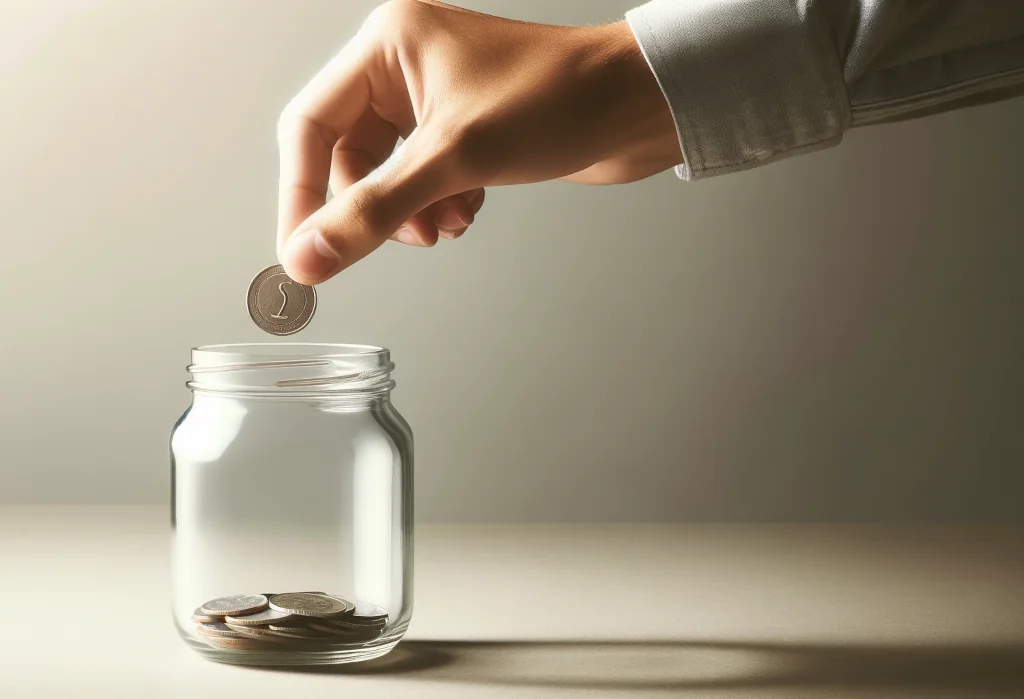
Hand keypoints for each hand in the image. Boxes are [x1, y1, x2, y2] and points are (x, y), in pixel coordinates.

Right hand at [277, 0, 680, 284]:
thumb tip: (307, 257)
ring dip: (411, 210)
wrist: (639, 106)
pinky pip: (425, 176)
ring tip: (447, 226)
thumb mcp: (454, 159)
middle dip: (374, 206)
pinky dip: (439, 203)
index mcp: (388, 45)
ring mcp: (437, 96)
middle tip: (400, 240)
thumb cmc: (559, 100)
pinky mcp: (467, 126)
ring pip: (390, 171)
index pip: (310, 125)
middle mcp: (405, 64)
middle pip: (350, 154)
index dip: (301, 195)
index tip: (301, 252)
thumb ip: (374, 211)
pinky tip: (467, 212)